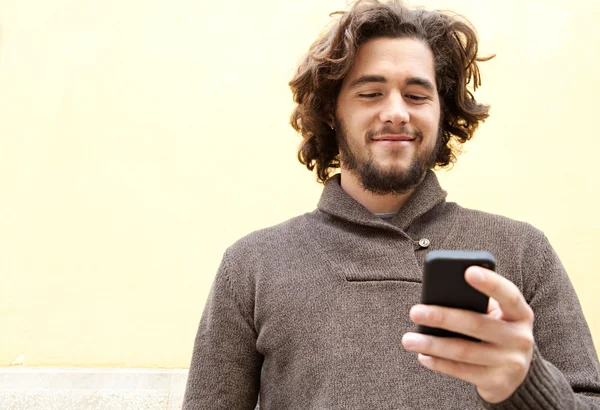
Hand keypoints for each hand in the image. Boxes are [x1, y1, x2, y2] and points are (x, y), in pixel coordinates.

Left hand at [401, 266, 534, 403]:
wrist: (516, 374)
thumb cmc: (496, 332)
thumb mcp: (495, 316)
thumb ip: (475, 304)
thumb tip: (437, 297)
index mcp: (520, 313)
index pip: (508, 294)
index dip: (490, 283)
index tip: (468, 271)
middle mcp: (521, 338)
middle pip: (476, 324)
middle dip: (442, 317)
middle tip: (415, 312)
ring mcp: (511, 362)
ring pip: (464, 351)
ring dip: (432, 344)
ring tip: (408, 339)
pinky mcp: (498, 382)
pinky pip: (462, 372)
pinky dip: (439, 363)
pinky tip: (423, 356)